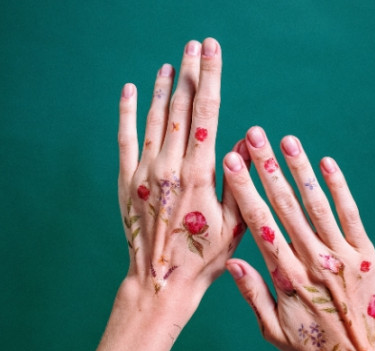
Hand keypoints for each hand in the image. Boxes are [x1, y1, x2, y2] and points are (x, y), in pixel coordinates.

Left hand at [116, 38, 244, 314]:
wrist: (160, 281)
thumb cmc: (204, 257)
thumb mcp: (235, 223)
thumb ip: (241, 178)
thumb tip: (249, 140)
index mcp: (198, 173)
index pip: (206, 112)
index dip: (210, 76)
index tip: (212, 49)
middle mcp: (169, 166)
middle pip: (180, 107)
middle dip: (189, 72)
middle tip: (194, 44)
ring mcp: (144, 172)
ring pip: (154, 118)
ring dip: (161, 87)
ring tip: (170, 63)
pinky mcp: (126, 182)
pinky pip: (125, 139)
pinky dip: (127, 112)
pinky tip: (130, 90)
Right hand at [222, 127, 374, 350]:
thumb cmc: (313, 347)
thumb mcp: (274, 331)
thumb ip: (253, 296)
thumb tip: (232, 263)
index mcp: (288, 279)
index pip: (261, 226)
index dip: (245, 191)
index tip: (232, 163)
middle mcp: (314, 261)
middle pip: (286, 207)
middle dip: (267, 168)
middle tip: (255, 136)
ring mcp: (343, 255)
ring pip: (317, 205)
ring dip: (300, 170)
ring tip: (287, 140)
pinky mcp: (365, 253)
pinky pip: (350, 214)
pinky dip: (339, 187)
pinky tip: (326, 163)